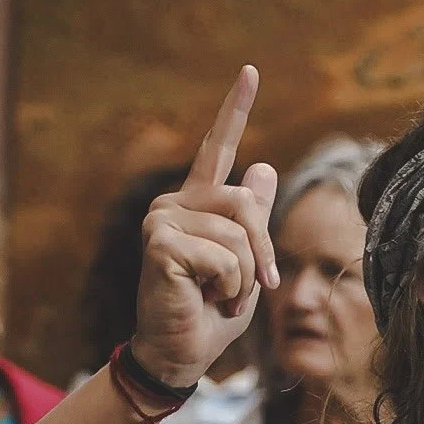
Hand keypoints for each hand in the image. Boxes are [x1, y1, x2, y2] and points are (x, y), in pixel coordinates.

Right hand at [133, 66, 278, 388]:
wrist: (181, 352)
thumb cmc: (210, 311)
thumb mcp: (246, 262)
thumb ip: (251, 219)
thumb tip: (264, 167)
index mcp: (196, 203)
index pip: (217, 149)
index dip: (234, 109)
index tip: (250, 71)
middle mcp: (174, 202)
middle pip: (245, 204)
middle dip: (262, 252)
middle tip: (256, 286)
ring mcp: (162, 219)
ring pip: (238, 235)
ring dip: (244, 277)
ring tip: (219, 295)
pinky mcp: (159, 243)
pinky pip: (223, 258)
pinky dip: (227, 287)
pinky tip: (202, 296)